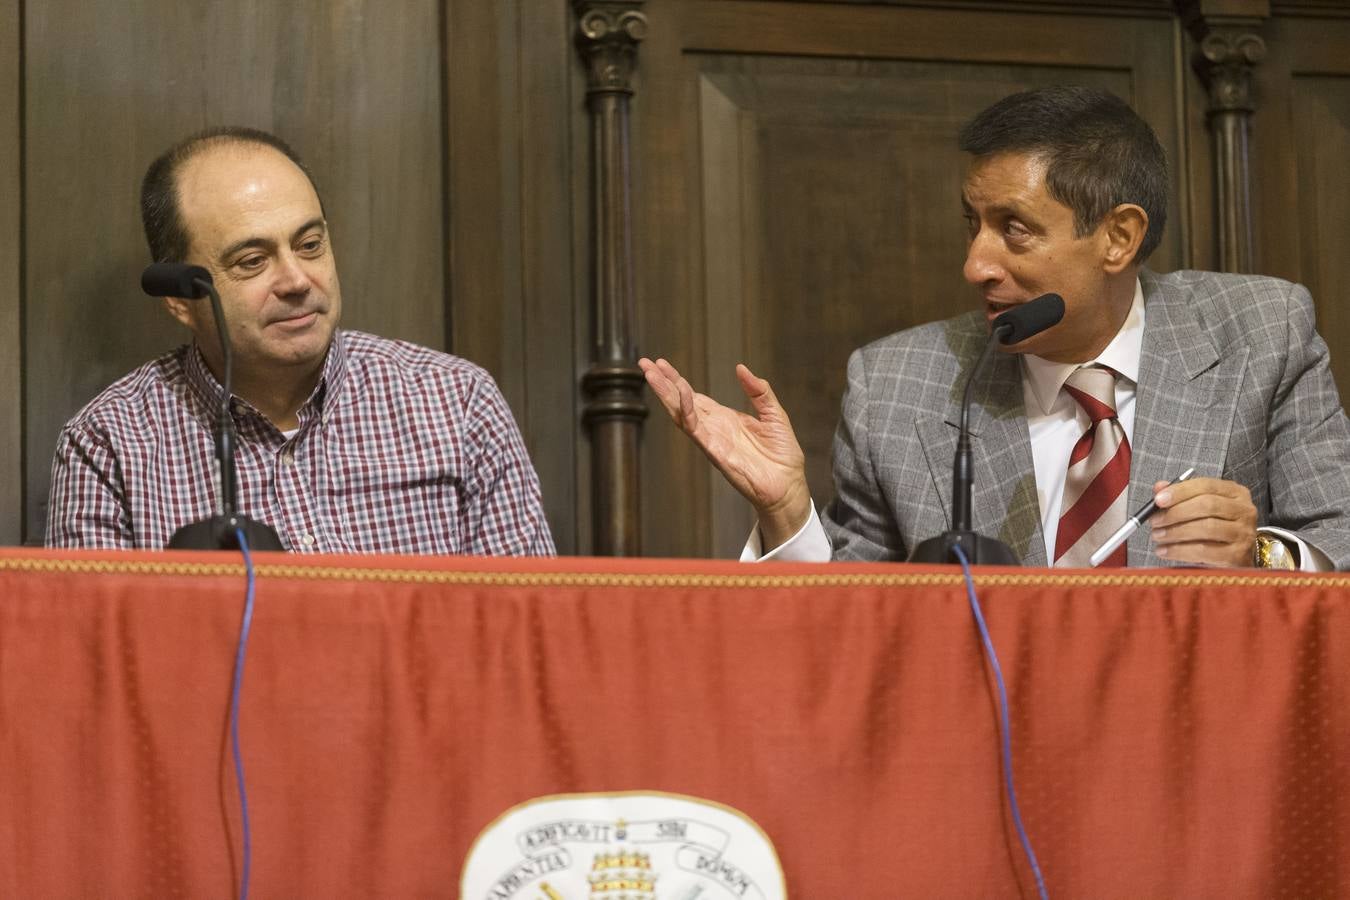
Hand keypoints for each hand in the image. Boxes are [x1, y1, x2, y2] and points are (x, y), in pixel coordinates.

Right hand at [638, 357, 810, 548]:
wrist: (788, 486)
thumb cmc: (782, 456)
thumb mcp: (774, 414)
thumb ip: (759, 391)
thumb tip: (741, 368)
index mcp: (725, 419)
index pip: (694, 396)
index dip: (676, 380)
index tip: (661, 364)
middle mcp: (714, 428)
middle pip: (681, 402)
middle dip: (662, 383)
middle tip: (644, 363)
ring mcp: (712, 440)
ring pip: (682, 414)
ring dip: (666, 394)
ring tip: (652, 375)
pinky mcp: (715, 452)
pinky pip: (696, 430)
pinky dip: (687, 411)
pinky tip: (681, 395)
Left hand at [1149, 476, 1257, 566]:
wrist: (1236, 556)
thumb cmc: (1215, 528)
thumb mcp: (1200, 508)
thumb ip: (1180, 496)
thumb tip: (1159, 487)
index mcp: (1235, 493)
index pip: (1206, 486)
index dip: (1180, 491)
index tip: (1158, 500)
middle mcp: (1244, 510)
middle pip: (1207, 505)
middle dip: (1175, 513)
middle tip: (1154, 520)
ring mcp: (1244, 533)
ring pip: (1206, 528)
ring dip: (1175, 532)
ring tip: (1157, 536)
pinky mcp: (1238, 555)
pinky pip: (1204, 551)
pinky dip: (1179, 550)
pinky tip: (1165, 551)